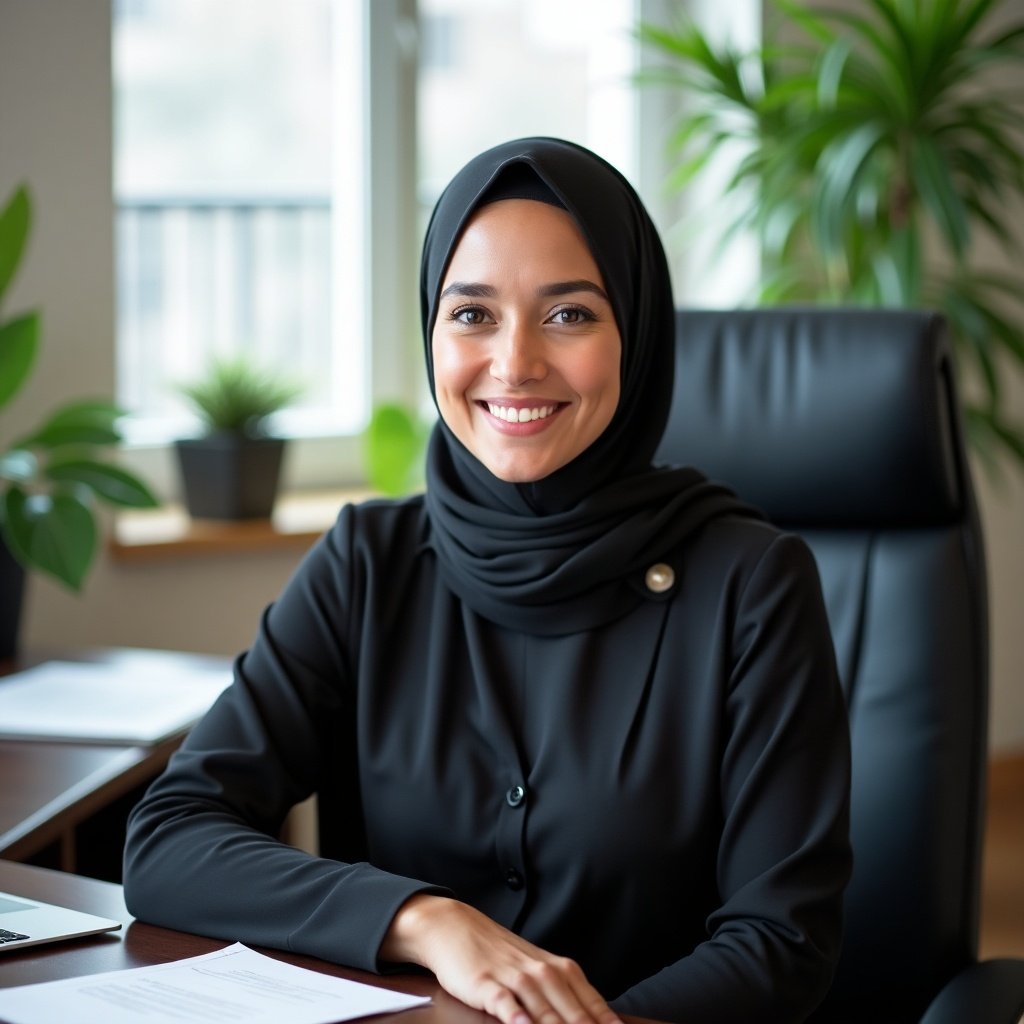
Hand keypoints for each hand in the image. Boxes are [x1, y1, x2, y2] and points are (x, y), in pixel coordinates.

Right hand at [380, 894, 622, 1023]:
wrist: (456, 927)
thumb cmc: (500, 956)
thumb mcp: (537, 970)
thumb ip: (564, 996)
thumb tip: (597, 1019)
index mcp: (560, 970)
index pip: (593, 1006)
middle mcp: (542, 973)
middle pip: (574, 1013)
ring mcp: (515, 978)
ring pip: (544, 1010)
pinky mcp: (486, 984)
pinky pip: (505, 1003)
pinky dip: (516, 1016)